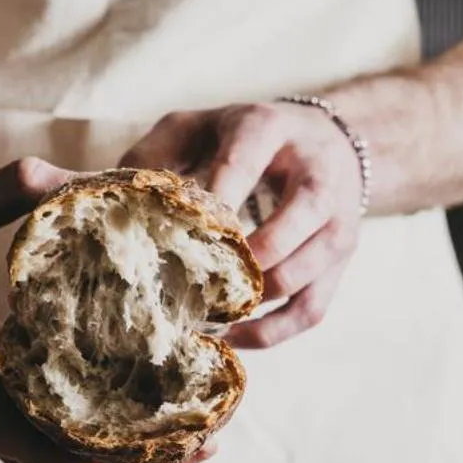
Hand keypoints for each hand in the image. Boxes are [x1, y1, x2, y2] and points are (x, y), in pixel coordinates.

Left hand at [121, 102, 363, 346]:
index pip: (244, 162)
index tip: (178, 231)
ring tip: (204, 314)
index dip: (213, 198)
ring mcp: (337, 223)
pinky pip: (310, 309)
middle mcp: (317, 175)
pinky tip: (231, 336)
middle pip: (295, 219)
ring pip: (304, 272)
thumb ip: (154, 153)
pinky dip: (271, 332)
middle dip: (244, 256)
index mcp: (271, 129)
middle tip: (192, 280)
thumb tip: (123, 204)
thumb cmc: (241, 138)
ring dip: (254, 301)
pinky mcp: (339, 264)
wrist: (322, 142)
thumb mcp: (195, 126)